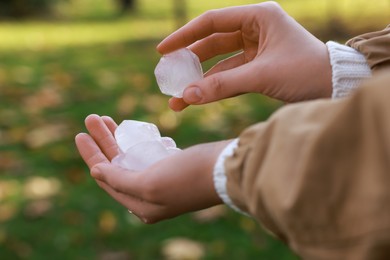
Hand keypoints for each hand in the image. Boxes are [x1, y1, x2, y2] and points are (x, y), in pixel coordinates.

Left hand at [75, 114, 225, 222]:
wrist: (227, 170)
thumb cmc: (189, 177)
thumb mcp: (150, 184)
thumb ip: (119, 180)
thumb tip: (94, 171)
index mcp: (141, 205)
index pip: (106, 178)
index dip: (91, 156)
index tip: (80, 135)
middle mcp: (149, 195)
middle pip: (116, 165)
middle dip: (102, 141)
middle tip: (91, 118)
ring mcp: (162, 180)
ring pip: (131, 156)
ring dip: (117, 137)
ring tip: (104, 117)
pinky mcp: (173, 167)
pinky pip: (147, 153)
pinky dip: (138, 141)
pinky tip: (131, 130)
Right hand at [157, 2, 331, 110]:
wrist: (335, 88)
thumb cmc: (307, 72)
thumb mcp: (261, 76)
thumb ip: (223, 85)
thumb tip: (186, 95)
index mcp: (259, 17)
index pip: (211, 22)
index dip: (184, 36)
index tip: (163, 50)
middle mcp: (255, 30)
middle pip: (212, 43)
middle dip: (189, 62)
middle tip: (167, 76)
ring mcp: (256, 51)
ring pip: (219, 64)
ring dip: (200, 81)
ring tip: (177, 99)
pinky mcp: (258, 69)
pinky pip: (230, 78)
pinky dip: (214, 89)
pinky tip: (196, 100)